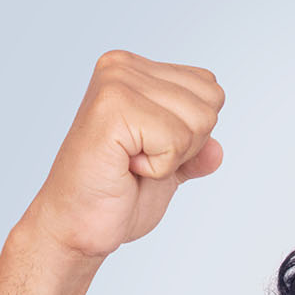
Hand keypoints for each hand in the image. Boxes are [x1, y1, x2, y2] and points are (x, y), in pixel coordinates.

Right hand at [20, 51, 225, 261]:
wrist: (77, 228)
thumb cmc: (113, 198)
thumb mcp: (167, 172)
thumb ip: (194, 154)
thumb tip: (217, 150)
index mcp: (136, 70)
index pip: (209, 89)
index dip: (192, 135)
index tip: (148, 152)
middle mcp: (122, 66)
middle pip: (210, 101)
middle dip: (186, 146)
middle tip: (140, 161)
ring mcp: (115, 82)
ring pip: (197, 120)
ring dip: (171, 158)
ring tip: (130, 164)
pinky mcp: (112, 107)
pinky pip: (175, 138)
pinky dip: (158, 167)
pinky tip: (125, 168)